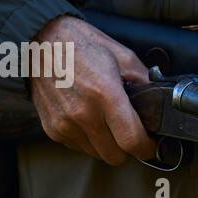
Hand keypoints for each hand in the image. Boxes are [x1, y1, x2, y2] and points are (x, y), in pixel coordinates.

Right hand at [28, 15, 156, 164]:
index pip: (132, 141)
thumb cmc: (80, 44)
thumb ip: (144, 80)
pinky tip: (88, 119)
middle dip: (128, 149)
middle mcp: (84, 114)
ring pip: (97, 154)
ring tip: (107, 123)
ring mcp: (65, 124)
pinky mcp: (52, 129)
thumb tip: (159, 100)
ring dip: (107, 145)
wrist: (38, 41)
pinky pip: (78, 147)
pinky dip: (87, 140)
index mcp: (106, 94)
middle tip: (130, 134)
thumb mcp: (121, 55)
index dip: (146, 148)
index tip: (151, 144)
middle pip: (115, 156)